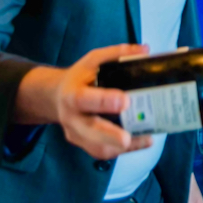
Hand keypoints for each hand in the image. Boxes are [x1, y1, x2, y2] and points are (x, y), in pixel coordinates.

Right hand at [17, 44, 154, 160]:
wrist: (57, 96)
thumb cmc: (80, 77)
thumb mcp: (93, 60)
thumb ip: (117, 54)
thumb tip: (145, 50)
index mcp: (72, 94)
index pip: (84, 99)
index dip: (103, 102)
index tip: (124, 101)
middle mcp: (72, 118)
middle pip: (89, 131)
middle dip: (109, 136)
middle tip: (127, 138)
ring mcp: (77, 134)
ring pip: (97, 148)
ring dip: (122, 147)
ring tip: (145, 138)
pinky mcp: (84, 145)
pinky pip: (104, 152)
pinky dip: (125, 150)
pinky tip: (142, 141)